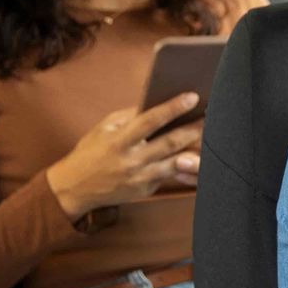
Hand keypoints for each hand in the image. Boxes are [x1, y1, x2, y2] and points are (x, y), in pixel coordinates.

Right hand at [45, 92, 204, 220]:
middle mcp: (132, 161)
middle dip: (194, 129)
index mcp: (119, 141)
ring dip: (196, 151)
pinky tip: (200, 159)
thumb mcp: (104, 129)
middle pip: (170, 143)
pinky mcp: (146, 190)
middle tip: (212, 116)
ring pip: (176, 163)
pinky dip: (185, 168)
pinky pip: (169, 176)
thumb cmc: (90, 153)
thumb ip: (129, 116)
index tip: (192, 97)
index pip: (151, 120)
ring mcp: (140, 178)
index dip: (173, 108)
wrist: (74, 188)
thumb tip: (154, 103)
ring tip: (212, 138)